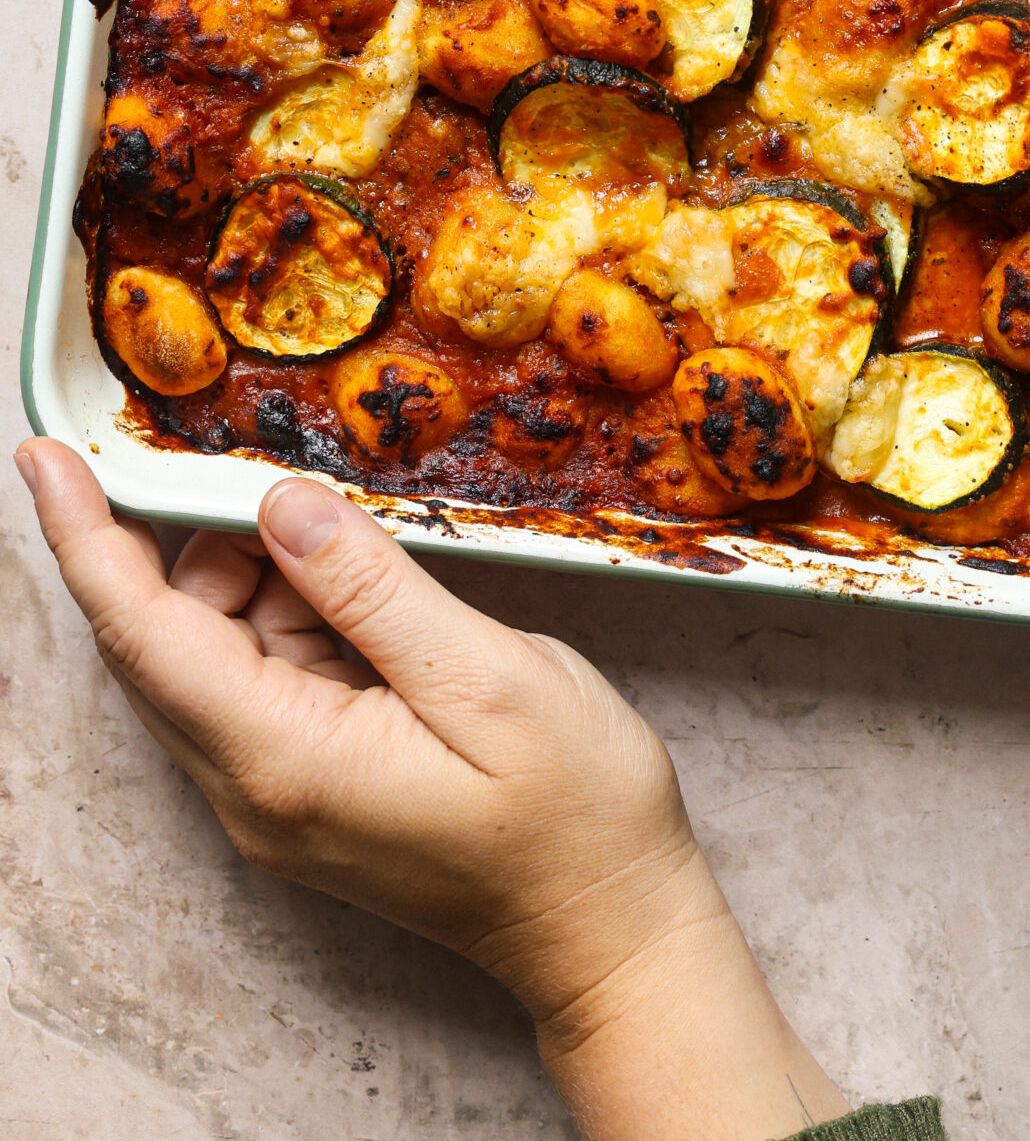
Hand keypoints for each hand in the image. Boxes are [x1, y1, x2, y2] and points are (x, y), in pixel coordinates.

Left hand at [16, 440, 844, 1140]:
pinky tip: (377, 610)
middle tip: (293, 485)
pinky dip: (298, 624)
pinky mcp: (309, 797)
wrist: (611, 931)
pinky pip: (262, 688)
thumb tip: (278, 505)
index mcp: (283, 760)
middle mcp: (253, 790)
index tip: (42, 459)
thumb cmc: (572, 813)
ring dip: (268, 585)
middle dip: (204, 546)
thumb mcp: (487, 676)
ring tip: (374, 559)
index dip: (84, 538)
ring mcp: (277, 800)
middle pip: (164, 642)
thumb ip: (369, 588)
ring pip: (214, 659)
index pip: (144, 635)